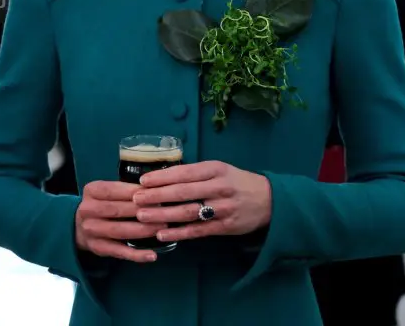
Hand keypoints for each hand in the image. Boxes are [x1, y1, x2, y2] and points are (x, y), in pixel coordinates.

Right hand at [74, 180, 160, 262]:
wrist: (79, 226)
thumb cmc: (102, 204)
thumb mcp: (107, 192)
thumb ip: (125, 190)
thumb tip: (153, 190)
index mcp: (91, 191)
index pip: (113, 190)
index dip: (135, 193)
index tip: (155, 194)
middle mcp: (87, 210)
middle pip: (117, 210)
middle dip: (142, 211)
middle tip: (164, 212)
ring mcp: (91, 230)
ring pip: (119, 231)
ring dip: (142, 231)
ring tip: (162, 229)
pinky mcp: (97, 247)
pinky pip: (119, 252)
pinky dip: (136, 255)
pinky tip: (152, 255)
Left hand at [132, 160, 271, 243]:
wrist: (269, 200)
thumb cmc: (235, 181)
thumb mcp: (218, 169)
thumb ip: (194, 174)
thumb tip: (160, 176)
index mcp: (215, 170)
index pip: (184, 173)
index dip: (162, 177)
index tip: (142, 181)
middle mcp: (218, 188)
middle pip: (183, 192)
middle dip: (157, 196)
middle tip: (136, 199)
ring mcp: (222, 209)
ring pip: (188, 212)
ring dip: (163, 215)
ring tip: (142, 216)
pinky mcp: (224, 227)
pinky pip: (198, 230)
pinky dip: (179, 233)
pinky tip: (162, 234)